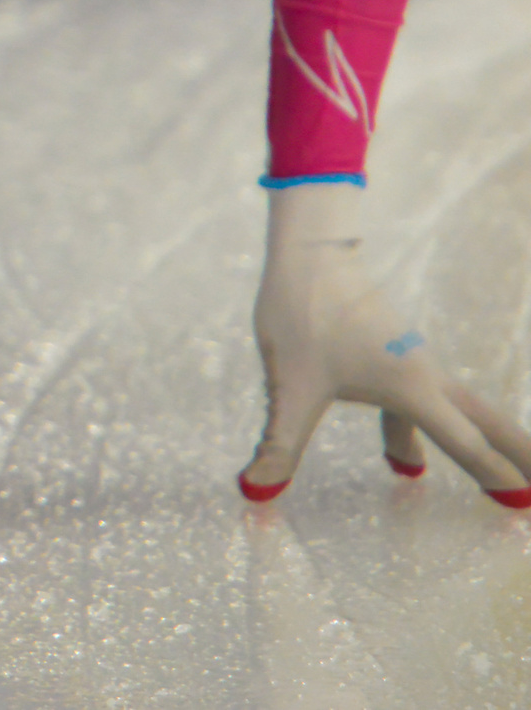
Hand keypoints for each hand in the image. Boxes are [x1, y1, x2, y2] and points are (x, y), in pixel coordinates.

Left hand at [239, 182, 530, 506]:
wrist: (308, 252)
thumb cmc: (301, 314)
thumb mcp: (289, 387)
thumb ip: (279, 444)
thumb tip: (254, 490)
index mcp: (412, 388)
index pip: (467, 444)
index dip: (497, 476)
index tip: (526, 507)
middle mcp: (426, 378)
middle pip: (487, 425)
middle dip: (522, 457)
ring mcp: (414, 366)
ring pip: (461, 415)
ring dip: (484, 447)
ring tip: (502, 487)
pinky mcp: (394, 358)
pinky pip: (423, 407)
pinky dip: (430, 436)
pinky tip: (402, 461)